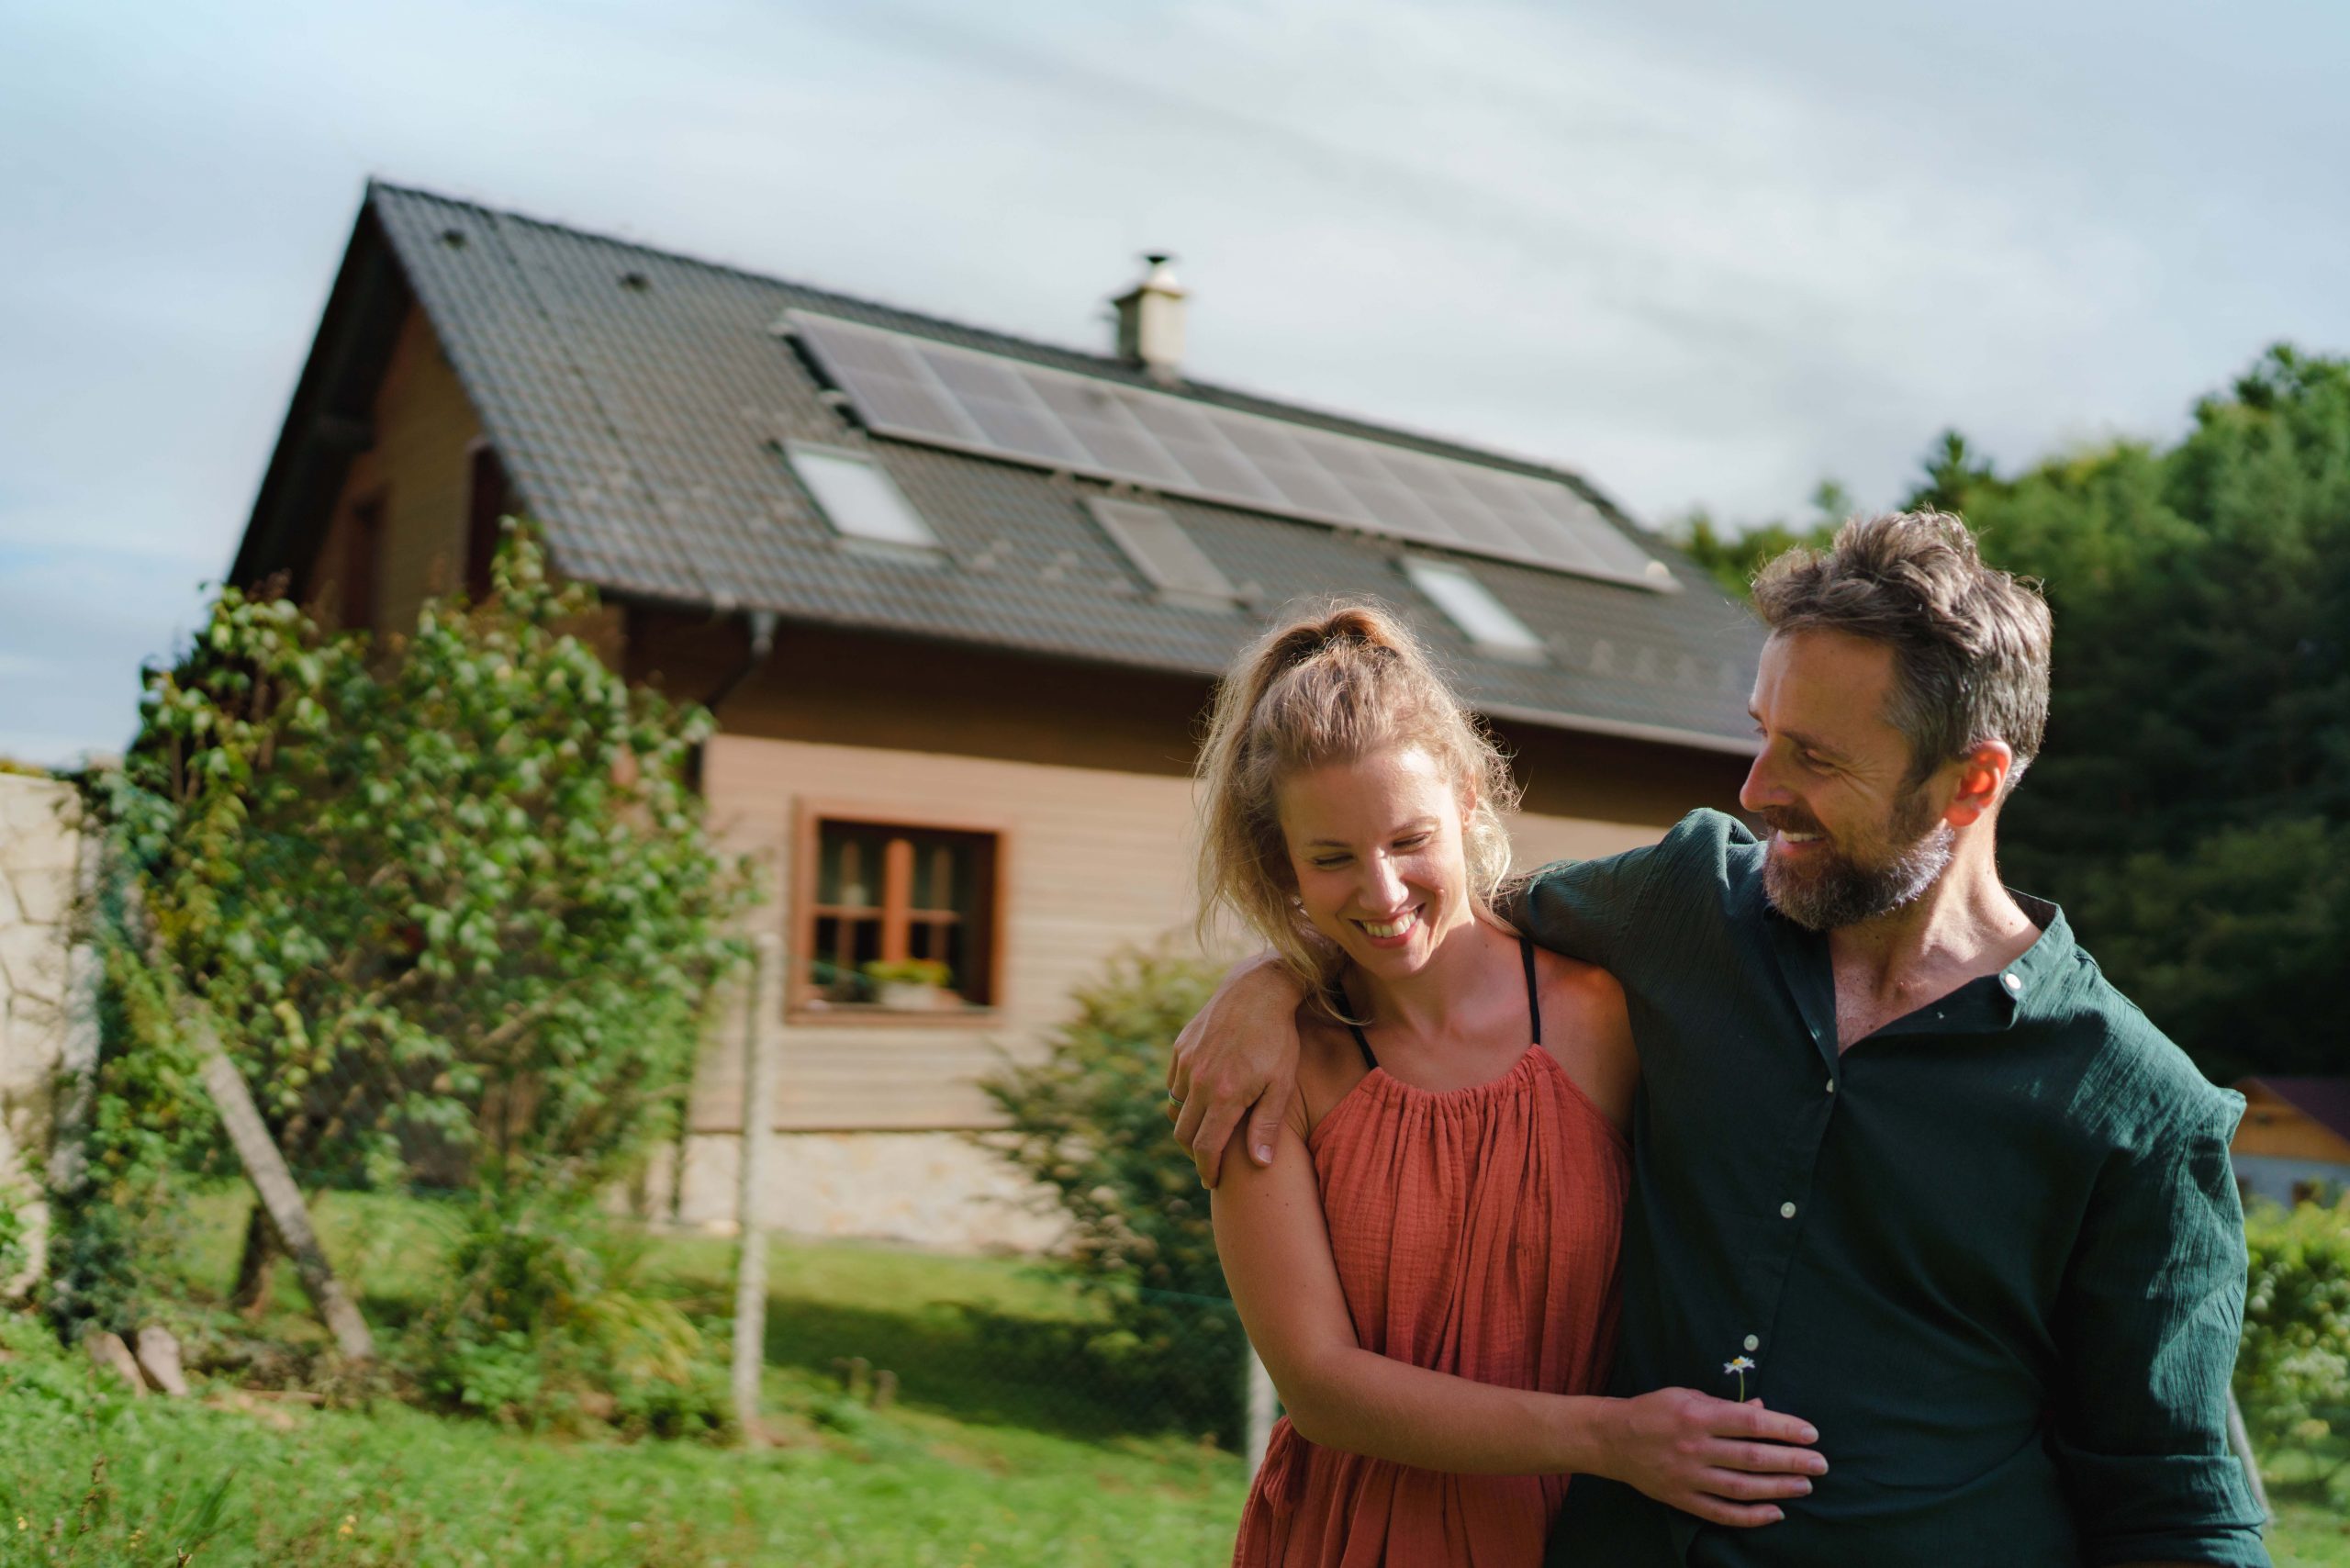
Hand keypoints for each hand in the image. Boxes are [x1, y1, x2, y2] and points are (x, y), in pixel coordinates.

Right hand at [1165, 952, 1307, 1186]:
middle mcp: (1199, 1080)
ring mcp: (1187, 1062)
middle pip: (1183, 1132)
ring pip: (1175, 1107)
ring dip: (1188, 1123)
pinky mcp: (1181, 1046)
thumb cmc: (1278, 1039)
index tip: (1212, 1182)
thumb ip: (1267, 1126)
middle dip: (1193, 1152)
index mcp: (1225, 1095)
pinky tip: (1203, 1097)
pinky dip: (1183, 1096)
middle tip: (1209, 1161)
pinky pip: (1174, 1082)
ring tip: (1207, 1129)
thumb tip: (1259, 1164)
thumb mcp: (1281, 1085)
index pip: (1205, 1147)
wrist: (1259, 990)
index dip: (1206, 1169)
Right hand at [1597, 1389, 1824, 1527]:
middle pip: (1752, 1457)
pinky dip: (1750, 1516)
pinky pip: (1721, 1513)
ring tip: (1805, 1485)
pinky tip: (1775, 1513)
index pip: (1750, 1422)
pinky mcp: (1682, 1499)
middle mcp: (1694, 1447)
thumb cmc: (1654, 1410)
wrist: (1612, 1439)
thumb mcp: (1687, 1395)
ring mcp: (1688, 1476)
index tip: (1811, 1434)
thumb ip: (1725, 1405)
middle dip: (1791, 1460)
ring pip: (1742, 1488)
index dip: (1784, 1428)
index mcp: (1697, 1414)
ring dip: (1778, 1488)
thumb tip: (1762, 1409)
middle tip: (1821, 1464)